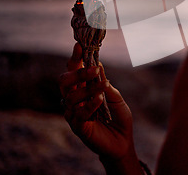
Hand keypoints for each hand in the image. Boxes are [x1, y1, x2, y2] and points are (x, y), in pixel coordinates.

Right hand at [59, 43, 134, 159]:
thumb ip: (106, 84)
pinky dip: (89, 105)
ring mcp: (74, 113)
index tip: (80, 45)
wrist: (123, 142)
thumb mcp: (116, 97)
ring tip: (103, 87)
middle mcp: (74, 99)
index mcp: (82, 88)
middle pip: (64, 81)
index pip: (73, 70)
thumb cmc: (118, 117)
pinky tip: (99, 99)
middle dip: (77, 72)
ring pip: (70, 97)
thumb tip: (98, 65)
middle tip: (94, 69)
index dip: (75, 58)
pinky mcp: (77, 127)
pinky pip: (77, 114)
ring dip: (87, 89)